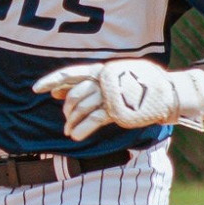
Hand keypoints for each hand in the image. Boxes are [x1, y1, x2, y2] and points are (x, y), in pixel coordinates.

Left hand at [33, 59, 203, 140]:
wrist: (167, 93)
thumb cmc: (140, 85)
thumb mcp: (115, 77)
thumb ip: (90, 82)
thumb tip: (59, 93)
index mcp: (102, 69)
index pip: (71, 73)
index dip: (52, 80)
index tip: (36, 89)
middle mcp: (104, 80)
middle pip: (74, 95)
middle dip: (67, 109)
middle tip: (67, 119)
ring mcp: (111, 94)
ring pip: (81, 108)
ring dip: (72, 122)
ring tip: (69, 131)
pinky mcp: (118, 110)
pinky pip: (93, 120)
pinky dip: (81, 128)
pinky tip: (76, 135)